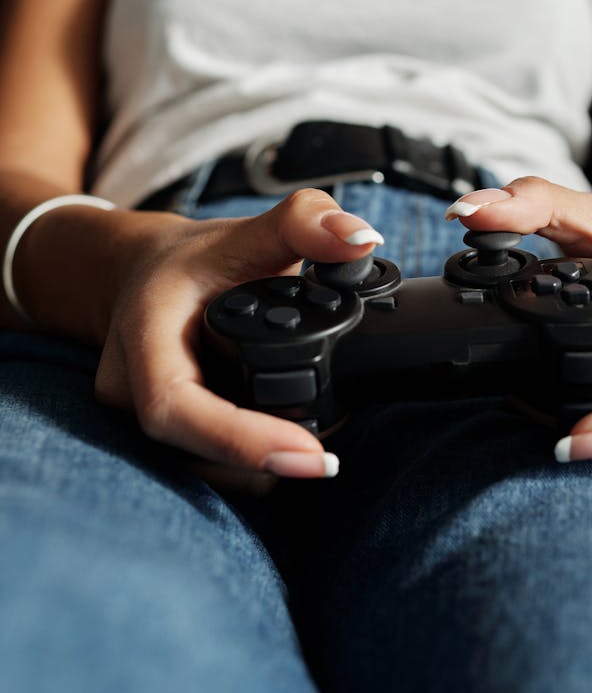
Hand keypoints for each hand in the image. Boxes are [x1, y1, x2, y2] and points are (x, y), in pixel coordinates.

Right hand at [95, 189, 383, 483]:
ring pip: (203, 468)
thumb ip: (306, 224)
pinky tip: (286, 445)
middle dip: (262, 460)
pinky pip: (208, 465)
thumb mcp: (248, 231)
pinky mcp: (166, 439)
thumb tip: (361, 238)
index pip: (176, 408)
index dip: (239, 440)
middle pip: (193, 451)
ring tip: (312, 448)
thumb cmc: (194, 260)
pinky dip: (250, 462)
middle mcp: (129, 389)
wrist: (148, 276)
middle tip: (326, 457)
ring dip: (259, 467)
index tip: (308, 454)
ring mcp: (139, 421)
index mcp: (143, 338)